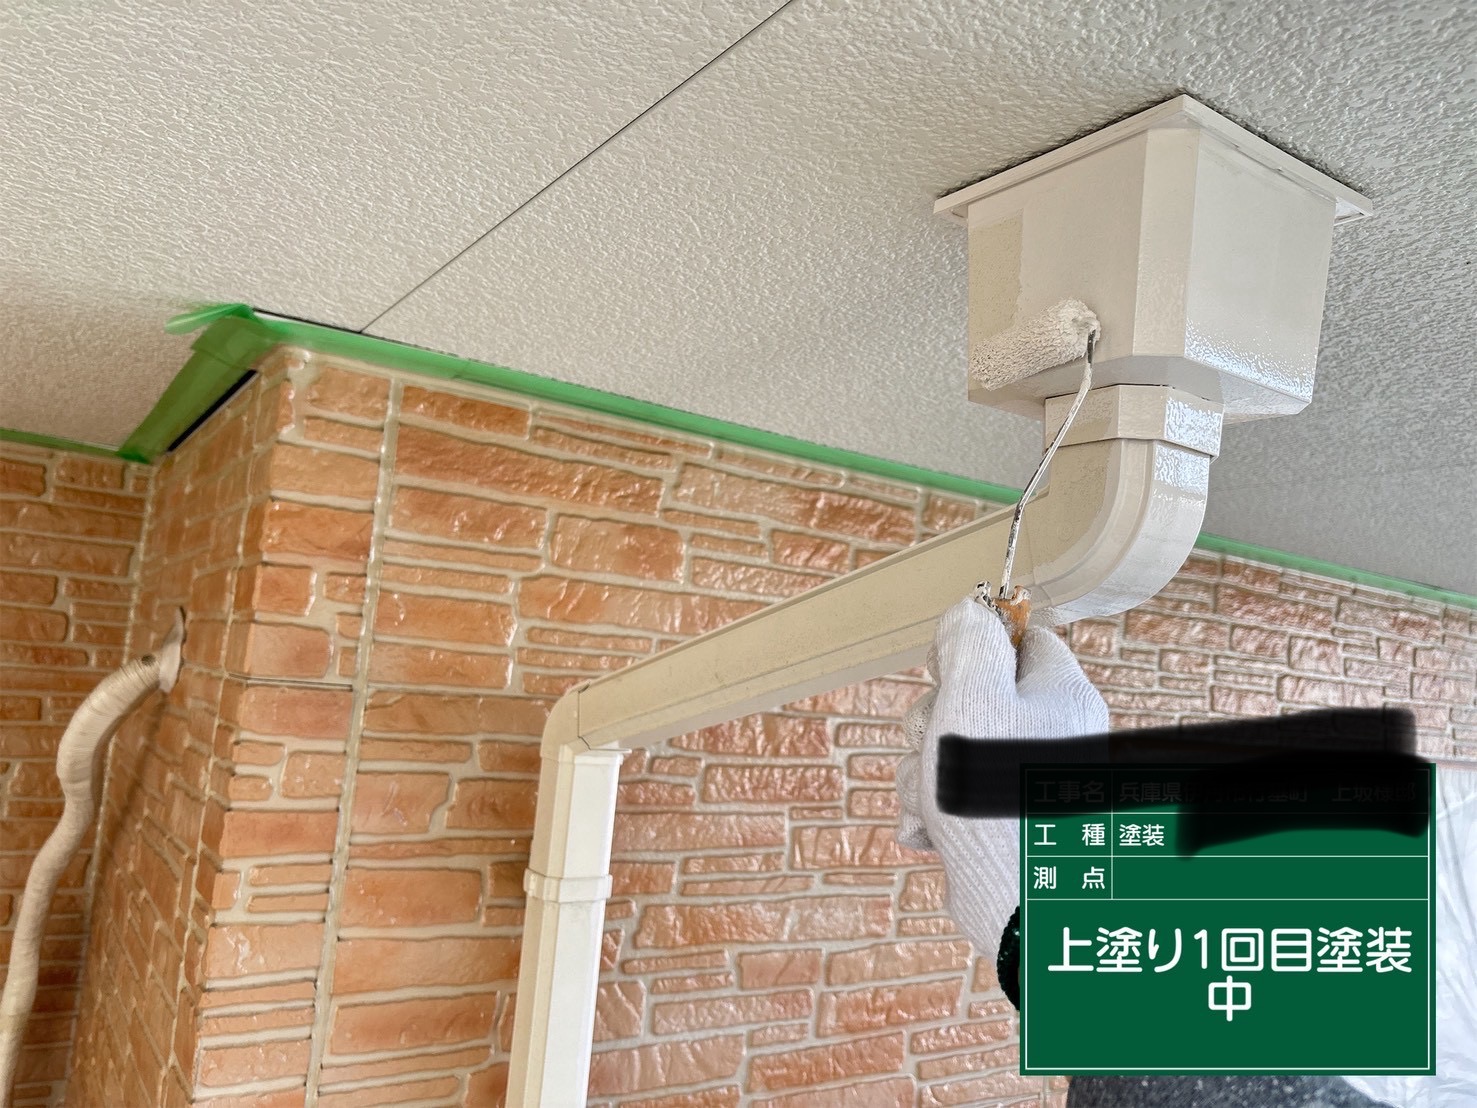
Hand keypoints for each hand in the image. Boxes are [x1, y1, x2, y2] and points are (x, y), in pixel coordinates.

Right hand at [894, 595, 1107, 959]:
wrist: (1011, 906)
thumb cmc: (997, 800)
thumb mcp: (974, 698)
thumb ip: (969, 643)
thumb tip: (968, 611)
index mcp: (1060, 696)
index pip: (1022, 640)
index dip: (975, 644)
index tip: (946, 666)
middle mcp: (1050, 736)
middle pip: (972, 695)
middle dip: (933, 722)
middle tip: (937, 744)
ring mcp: (1025, 782)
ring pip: (950, 749)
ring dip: (924, 773)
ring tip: (938, 804)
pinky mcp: (1000, 823)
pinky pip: (951, 796)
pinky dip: (933, 812)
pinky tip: (935, 834)